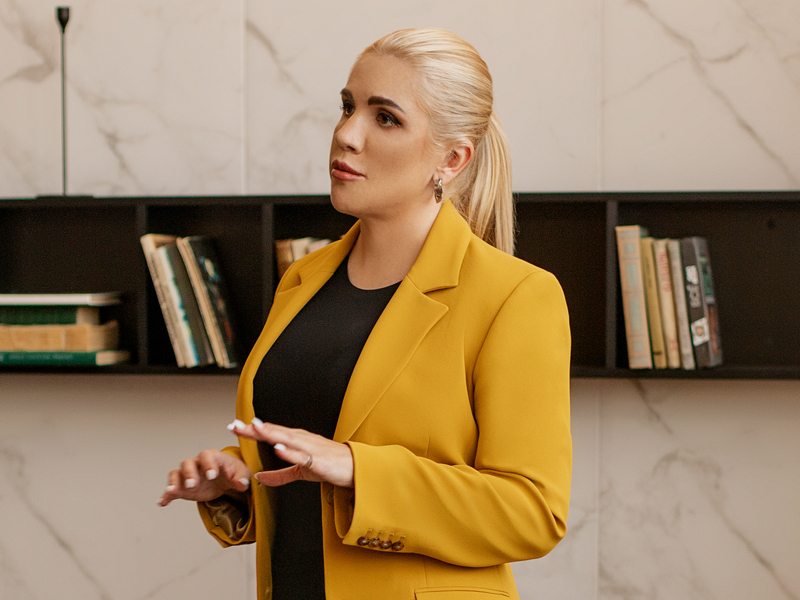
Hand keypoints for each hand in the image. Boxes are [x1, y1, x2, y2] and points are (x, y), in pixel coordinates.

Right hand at [158, 449, 251, 506]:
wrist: (226, 479)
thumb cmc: (233, 471)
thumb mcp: (242, 472)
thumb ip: (242, 477)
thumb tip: (241, 484)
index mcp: (212, 457)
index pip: (207, 455)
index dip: (208, 464)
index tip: (212, 475)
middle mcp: (197, 464)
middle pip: (187, 463)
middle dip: (189, 473)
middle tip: (192, 484)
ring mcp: (188, 475)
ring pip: (176, 474)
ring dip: (174, 483)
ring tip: (172, 492)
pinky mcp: (183, 488)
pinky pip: (171, 490)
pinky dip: (166, 496)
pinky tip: (162, 502)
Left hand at [228, 418, 353, 487]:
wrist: (355, 468)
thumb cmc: (330, 465)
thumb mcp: (300, 471)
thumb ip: (279, 475)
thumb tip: (259, 477)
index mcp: (296, 440)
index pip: (270, 432)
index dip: (251, 430)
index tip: (233, 426)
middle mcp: (301, 439)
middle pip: (274, 432)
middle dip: (254, 428)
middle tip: (234, 424)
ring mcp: (309, 448)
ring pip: (286, 438)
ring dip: (269, 433)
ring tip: (253, 427)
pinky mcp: (317, 460)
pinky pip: (301, 455)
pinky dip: (289, 451)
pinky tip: (277, 448)